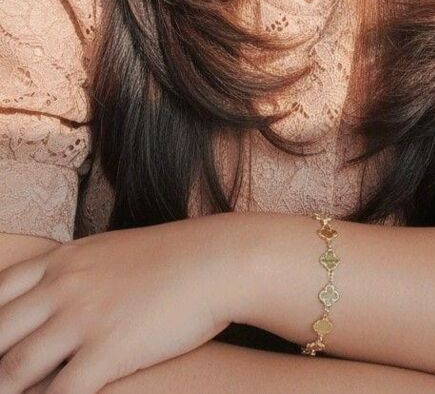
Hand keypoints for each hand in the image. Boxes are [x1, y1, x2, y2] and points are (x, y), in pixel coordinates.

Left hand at [0, 213, 246, 393]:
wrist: (218, 260)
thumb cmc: (175, 257)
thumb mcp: (114, 251)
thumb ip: (80, 270)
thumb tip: (60, 290)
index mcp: (65, 259)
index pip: (0, 293)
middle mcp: (64, 285)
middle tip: (0, 382)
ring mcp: (83, 317)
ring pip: (16, 368)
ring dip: (7, 390)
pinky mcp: (108, 350)